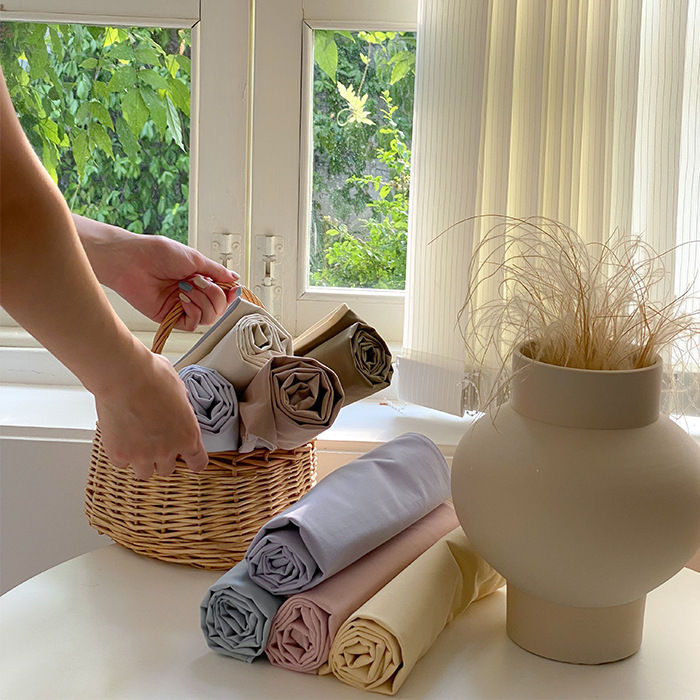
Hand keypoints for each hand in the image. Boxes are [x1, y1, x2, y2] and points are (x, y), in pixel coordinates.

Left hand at [74, 215, 239, 330]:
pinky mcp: (170, 317)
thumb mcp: (194, 258)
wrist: (131, 261)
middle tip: (201, 283)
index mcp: (198, 278)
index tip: (232, 290)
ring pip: (208, 318)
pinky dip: (193, 312)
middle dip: (215, 296)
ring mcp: (181, 306)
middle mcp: (192, 293)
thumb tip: (234, 278)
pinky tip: (183, 299)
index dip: (229, 294)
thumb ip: (216, 271)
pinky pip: (192, 325)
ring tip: (189, 289)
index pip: (222, 294)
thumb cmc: (157, 253)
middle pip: (218, 308)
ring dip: (204, 303)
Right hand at [93, 346, 208, 478]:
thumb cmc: (152, 376)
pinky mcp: (120, 454)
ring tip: (136, 443)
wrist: (124, 376)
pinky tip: (119, 438)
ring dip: (141, 461)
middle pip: (167, 470)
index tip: (189, 459)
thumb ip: (182, 406)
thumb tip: (178, 406)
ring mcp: (142, 455)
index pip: (198, 462)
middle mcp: (167, 450)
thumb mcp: (180, 390)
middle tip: (154, 443)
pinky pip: (121, 463)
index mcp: (188, 435)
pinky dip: (120, 454)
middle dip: (162, 458)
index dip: (194, 461)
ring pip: (144, 472)